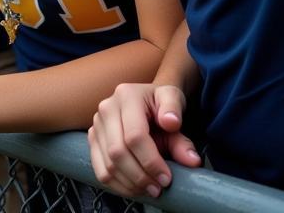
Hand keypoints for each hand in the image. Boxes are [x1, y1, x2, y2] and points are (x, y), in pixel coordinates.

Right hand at [87, 82, 200, 198]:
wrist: (148, 100)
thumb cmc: (162, 104)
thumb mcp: (175, 105)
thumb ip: (182, 130)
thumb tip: (190, 158)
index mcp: (126, 95)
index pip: (135, 136)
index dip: (151, 162)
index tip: (167, 178)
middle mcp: (106, 107)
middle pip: (117, 151)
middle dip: (140, 176)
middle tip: (158, 188)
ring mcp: (97, 123)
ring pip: (108, 164)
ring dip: (130, 184)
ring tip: (149, 189)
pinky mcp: (93, 138)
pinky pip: (100, 169)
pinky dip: (117, 185)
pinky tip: (134, 187)